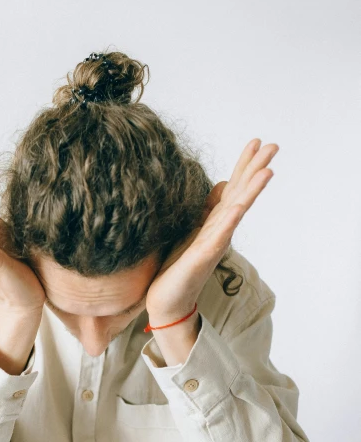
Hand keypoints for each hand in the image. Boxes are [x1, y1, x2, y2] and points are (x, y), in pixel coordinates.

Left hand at [145, 138, 278, 323]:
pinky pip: (218, 237)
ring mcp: (213, 244)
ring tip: (266, 171)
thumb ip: (208, 209)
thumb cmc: (178, 268)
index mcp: (215, 223)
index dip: (244, 165)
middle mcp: (219, 231)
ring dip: (251, 192)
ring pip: (236, 212)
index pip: (233, 188)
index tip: (257, 141)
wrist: (167, 301)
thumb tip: (221, 184)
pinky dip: (228, 222)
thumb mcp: (193, 229)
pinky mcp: (201, 258)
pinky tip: (237, 208)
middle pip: (240, 194)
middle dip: (255, 170)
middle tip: (274, 146)